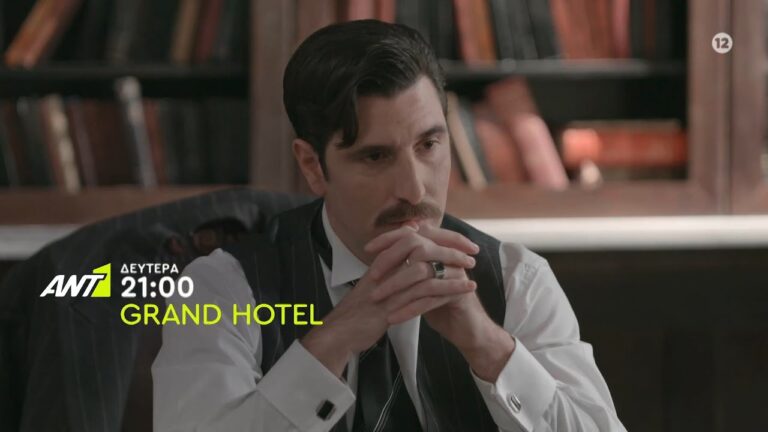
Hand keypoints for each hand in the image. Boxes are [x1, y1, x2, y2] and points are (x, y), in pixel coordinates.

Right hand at [301, 225, 477, 376]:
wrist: (342, 331)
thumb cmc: (362, 308)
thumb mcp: (378, 282)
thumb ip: (393, 261)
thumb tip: (408, 237)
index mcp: (383, 259)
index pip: (415, 236)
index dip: (441, 235)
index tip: (462, 241)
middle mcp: (385, 266)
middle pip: (423, 245)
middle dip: (452, 246)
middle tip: (473, 252)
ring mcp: (388, 283)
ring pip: (427, 267)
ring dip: (454, 268)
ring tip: (473, 271)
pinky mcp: (392, 303)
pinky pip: (426, 292)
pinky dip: (450, 289)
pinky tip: (466, 290)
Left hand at [365, 224, 514, 380]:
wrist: (467, 330)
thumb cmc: (439, 305)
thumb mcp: (420, 282)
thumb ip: (406, 265)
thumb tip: (382, 251)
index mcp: (439, 248)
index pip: (412, 234)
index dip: (389, 238)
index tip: (367, 249)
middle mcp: (449, 256)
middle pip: (417, 247)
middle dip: (391, 260)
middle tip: (372, 277)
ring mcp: (456, 273)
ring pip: (420, 273)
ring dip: (395, 286)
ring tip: (376, 299)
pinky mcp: (459, 293)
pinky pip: (429, 298)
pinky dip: (408, 309)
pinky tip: (392, 318)